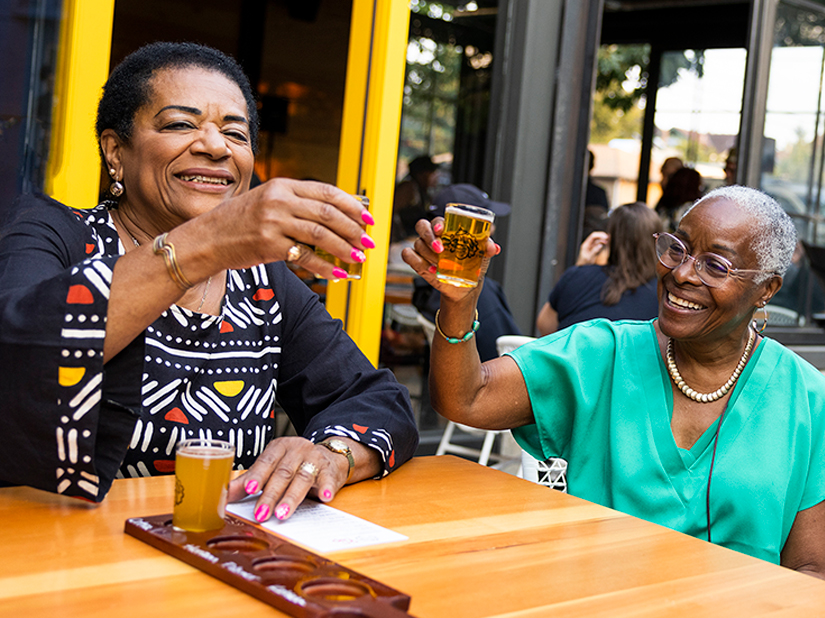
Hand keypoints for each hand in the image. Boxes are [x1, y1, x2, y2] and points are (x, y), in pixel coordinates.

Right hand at [207, 178, 375, 279]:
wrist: (207, 238)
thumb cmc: (239, 223)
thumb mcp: (268, 203)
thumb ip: (297, 205)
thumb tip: (336, 217)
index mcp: (283, 186)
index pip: (327, 192)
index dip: (353, 206)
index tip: (369, 218)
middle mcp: (280, 200)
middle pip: (329, 213)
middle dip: (354, 229)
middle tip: (369, 242)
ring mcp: (274, 222)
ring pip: (321, 234)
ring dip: (345, 248)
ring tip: (359, 258)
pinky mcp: (269, 244)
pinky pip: (306, 257)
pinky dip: (325, 267)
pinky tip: (337, 274)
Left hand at [227, 436, 350, 521]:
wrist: (328, 456)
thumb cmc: (294, 464)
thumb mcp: (272, 468)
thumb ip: (249, 480)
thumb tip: (223, 495)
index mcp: (279, 447)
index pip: (266, 462)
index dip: (257, 476)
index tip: (248, 490)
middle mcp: (296, 450)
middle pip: (282, 473)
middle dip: (271, 495)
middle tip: (261, 514)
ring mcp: (314, 458)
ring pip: (302, 478)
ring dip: (292, 497)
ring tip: (283, 513)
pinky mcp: (330, 469)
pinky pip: (328, 479)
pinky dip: (326, 488)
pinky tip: (325, 497)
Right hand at [400, 217, 498, 301]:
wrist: (465, 287)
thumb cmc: (472, 265)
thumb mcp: (482, 256)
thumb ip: (487, 247)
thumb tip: (493, 247)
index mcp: (447, 230)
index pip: (437, 220)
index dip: (437, 223)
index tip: (442, 230)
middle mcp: (433, 237)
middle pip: (422, 226)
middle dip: (429, 237)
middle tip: (440, 249)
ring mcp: (423, 250)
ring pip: (417, 243)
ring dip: (427, 254)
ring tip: (439, 265)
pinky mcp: (417, 262)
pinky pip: (408, 255)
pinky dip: (416, 261)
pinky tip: (430, 269)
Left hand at [576, 231, 608, 265]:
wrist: (582, 266)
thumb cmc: (584, 262)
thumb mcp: (589, 257)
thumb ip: (594, 251)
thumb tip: (600, 245)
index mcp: (586, 244)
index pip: (592, 236)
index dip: (599, 235)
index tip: (606, 237)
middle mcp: (588, 244)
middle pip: (595, 236)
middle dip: (601, 236)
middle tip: (608, 238)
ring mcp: (591, 246)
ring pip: (597, 239)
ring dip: (602, 239)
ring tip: (607, 241)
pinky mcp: (594, 248)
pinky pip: (598, 243)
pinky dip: (602, 242)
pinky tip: (605, 243)